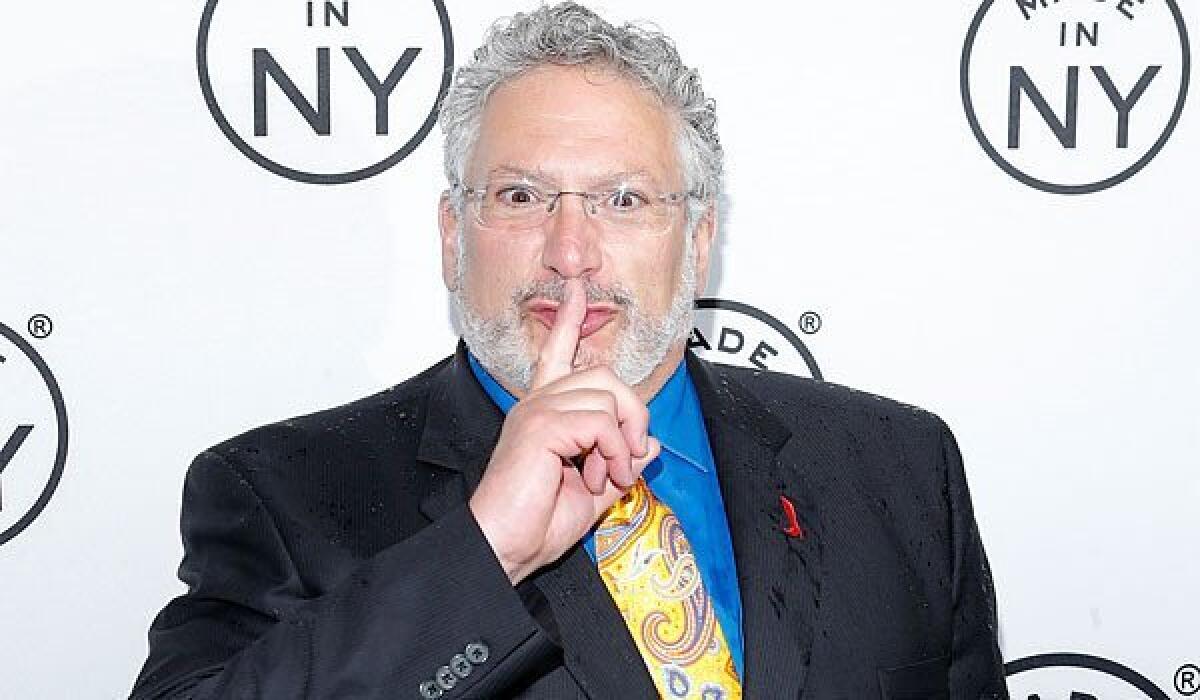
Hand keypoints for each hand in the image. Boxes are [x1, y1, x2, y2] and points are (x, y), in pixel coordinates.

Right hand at [468, 278, 660, 584]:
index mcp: (544, 412)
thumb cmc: (535, 524)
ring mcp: (537, 410)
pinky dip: (613, 453)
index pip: (556, 353)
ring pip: (609, 396)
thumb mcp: (593, 493)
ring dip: (623, 443)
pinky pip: (602, 422)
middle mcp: (538, 403)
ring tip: (607, 476)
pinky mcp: (542, 424)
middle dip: (633, 414)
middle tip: (627, 458)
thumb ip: (621, 464)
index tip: (575, 290)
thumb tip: (649, 445)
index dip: (568, 320)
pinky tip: (598, 477)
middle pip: (605, 375)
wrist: (504, 547)